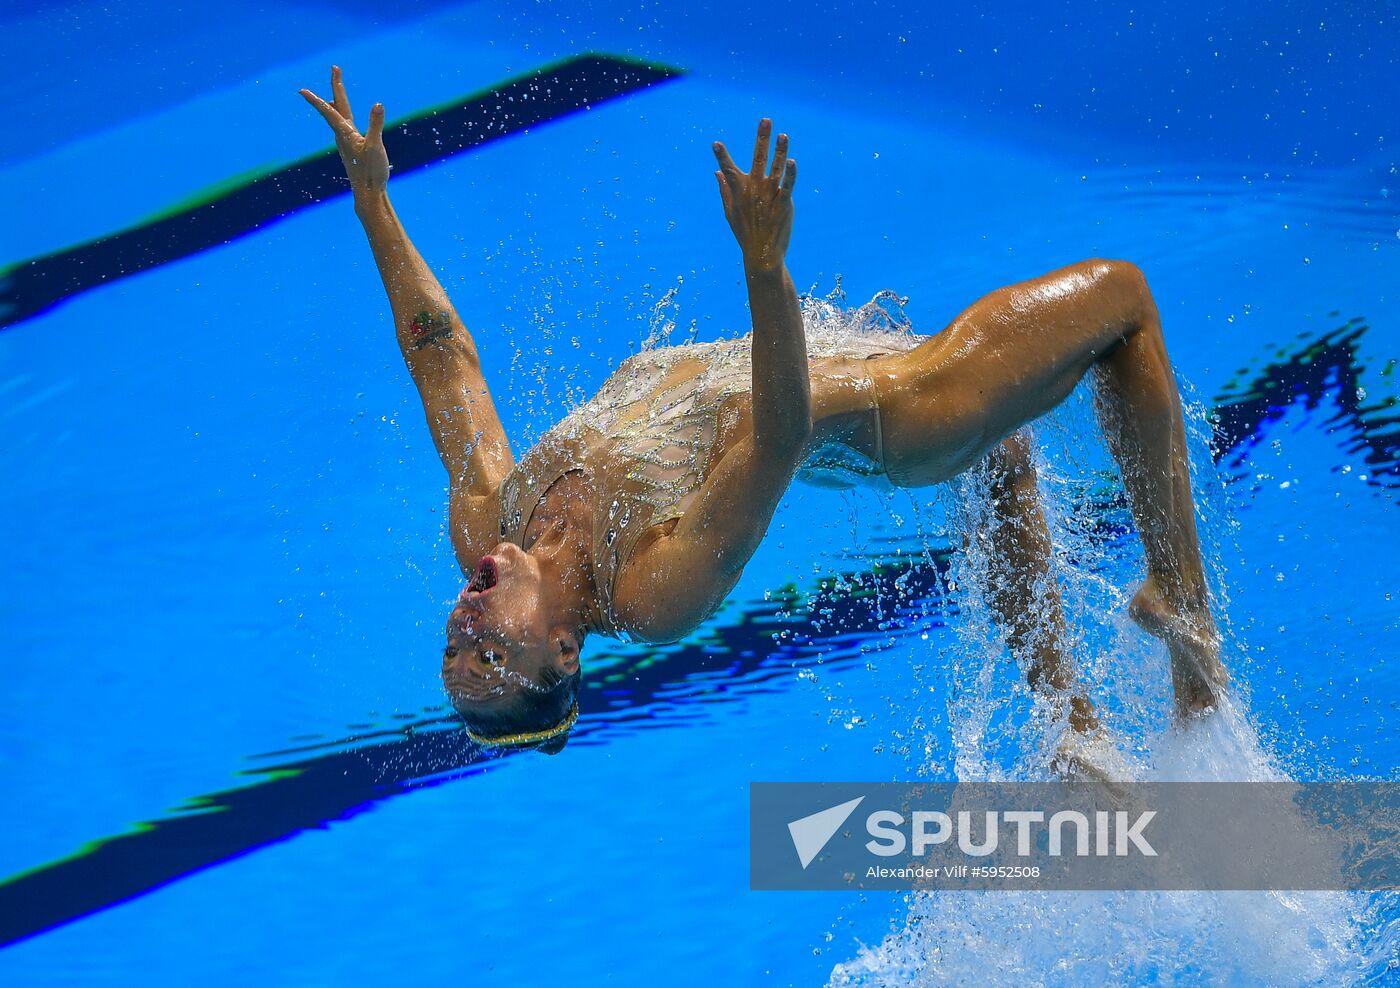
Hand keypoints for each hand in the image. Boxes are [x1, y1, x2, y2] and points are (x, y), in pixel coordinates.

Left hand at [299, 66, 389, 196]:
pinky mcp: (353, 150)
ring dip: (337, 104)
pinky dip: (343, 119)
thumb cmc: (371, 172)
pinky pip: (345, 129)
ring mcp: (347, 144)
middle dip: (337, 88)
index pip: (329, 111)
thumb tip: (378, 104)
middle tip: (335, 70)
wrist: (369, 195)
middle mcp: (343, 136)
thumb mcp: (376, 146)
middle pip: (336, 107)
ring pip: (339, 119)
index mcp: (346, 133)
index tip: (301, 90)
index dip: (316, 99)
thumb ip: (376, 124)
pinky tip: (345, 124)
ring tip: (334, 96)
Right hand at [713, 119, 796, 272]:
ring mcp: (769, 196)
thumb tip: (717, 172)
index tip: (716, 144)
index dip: (722, 156)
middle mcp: (754, 190)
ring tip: (783, 135)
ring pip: (776, 168)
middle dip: (761, 138)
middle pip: (758, 159)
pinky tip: (793, 162)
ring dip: (780, 151)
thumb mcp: (730, 212)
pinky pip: (788, 186)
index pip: (728, 169)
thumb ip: (724, 190)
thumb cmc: (745, 233)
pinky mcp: (784, 205)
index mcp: (739, 191)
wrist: (762, 255)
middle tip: (766, 120)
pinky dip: (791, 174)